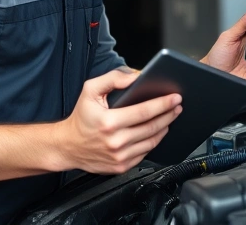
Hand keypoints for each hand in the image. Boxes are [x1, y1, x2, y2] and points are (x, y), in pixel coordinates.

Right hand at [55, 69, 181, 173]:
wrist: (68, 146)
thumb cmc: (81, 118)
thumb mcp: (90, 90)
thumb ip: (113, 78)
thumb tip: (135, 77)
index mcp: (109, 122)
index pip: (144, 112)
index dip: (162, 104)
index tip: (175, 97)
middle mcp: (115, 142)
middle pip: (152, 127)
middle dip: (169, 114)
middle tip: (178, 105)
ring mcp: (119, 157)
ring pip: (152, 141)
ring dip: (165, 128)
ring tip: (170, 117)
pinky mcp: (121, 167)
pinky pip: (145, 153)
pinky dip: (154, 141)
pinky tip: (157, 131)